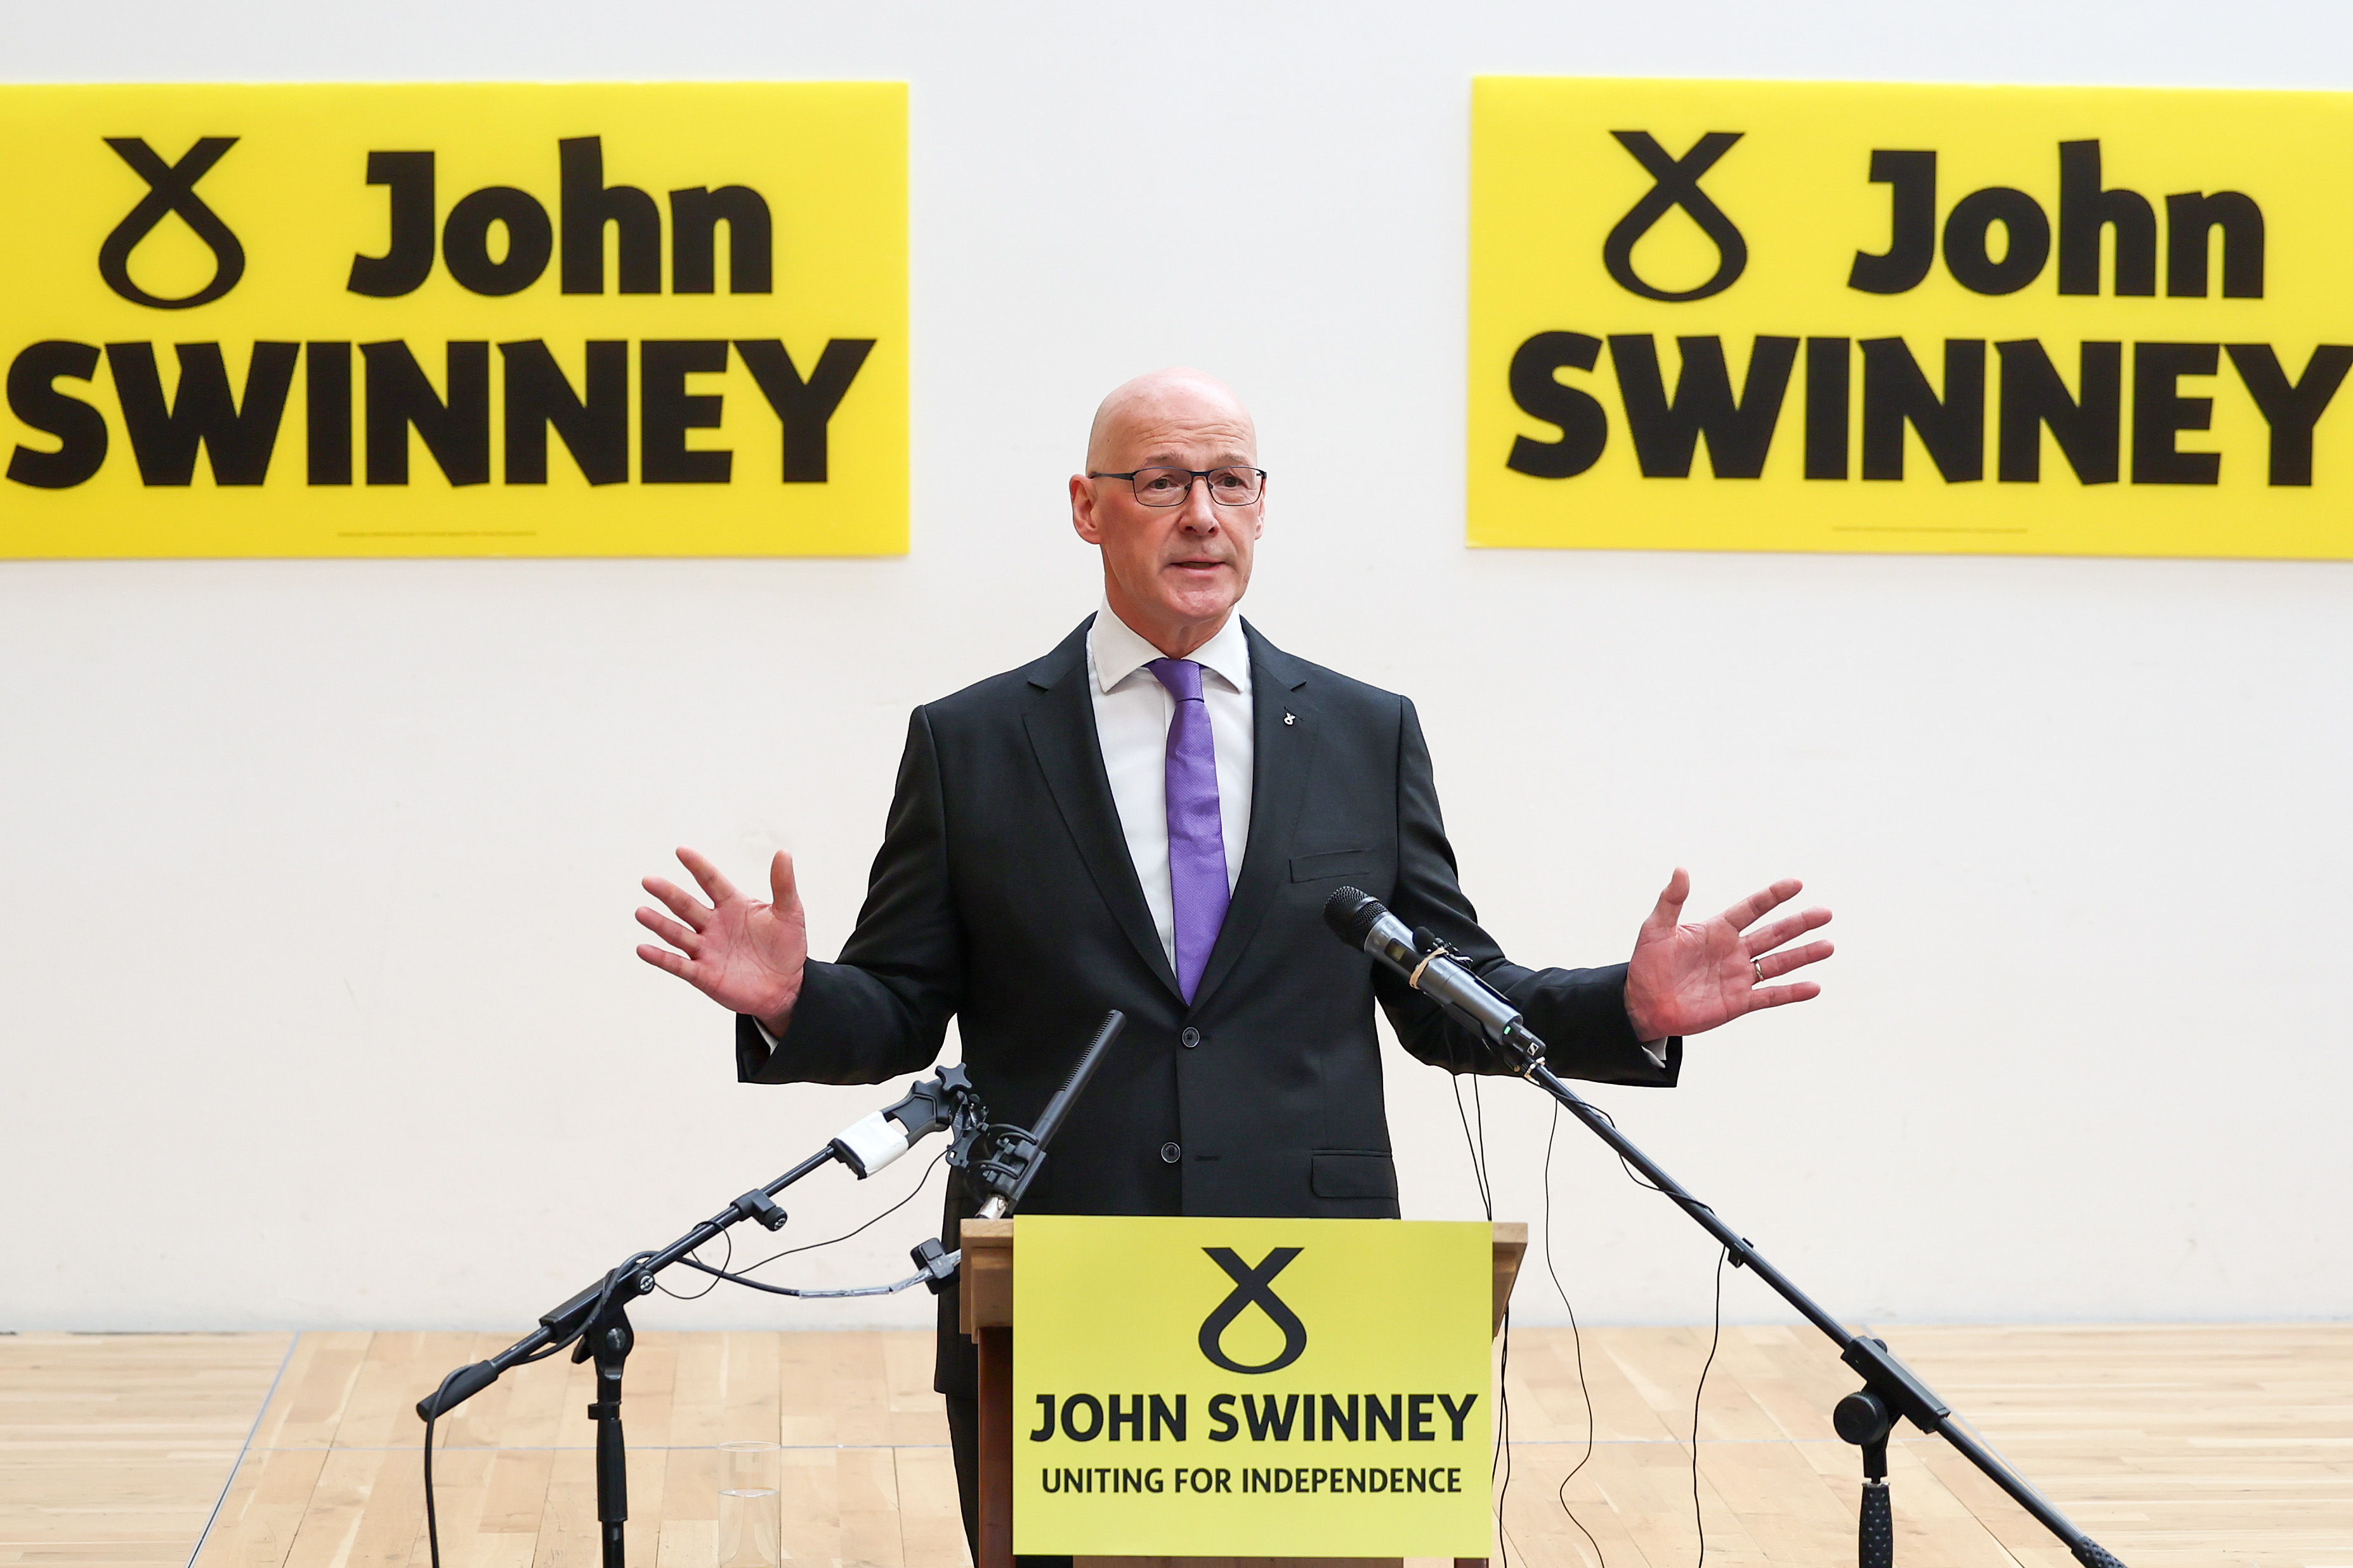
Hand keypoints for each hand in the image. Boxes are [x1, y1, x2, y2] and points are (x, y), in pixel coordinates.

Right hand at [635, 847, 807, 1031]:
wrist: (787, 986)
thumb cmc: (786, 946)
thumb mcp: (790, 912)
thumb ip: (784, 884)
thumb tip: (783, 853)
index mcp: (733, 905)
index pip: (711, 881)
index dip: (698, 866)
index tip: (681, 851)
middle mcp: (714, 924)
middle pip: (686, 905)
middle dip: (668, 893)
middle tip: (649, 880)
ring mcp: (706, 949)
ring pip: (677, 933)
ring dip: (659, 923)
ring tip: (641, 912)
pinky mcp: (703, 974)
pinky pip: (678, 965)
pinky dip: (660, 958)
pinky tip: (643, 949)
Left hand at [1622, 869, 1831, 1040]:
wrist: (1642, 1003)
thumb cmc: (1647, 963)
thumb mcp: (1656, 928)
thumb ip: (1671, 901)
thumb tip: (1680, 869)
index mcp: (1717, 930)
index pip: (1750, 909)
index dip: (1772, 896)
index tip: (1796, 884)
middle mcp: (1733, 951)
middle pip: (1773, 934)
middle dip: (1799, 923)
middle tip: (1825, 912)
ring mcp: (1737, 977)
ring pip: (1778, 963)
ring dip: (1803, 955)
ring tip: (1828, 945)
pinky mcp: (1738, 1002)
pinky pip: (1770, 996)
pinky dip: (1792, 992)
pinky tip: (1814, 987)